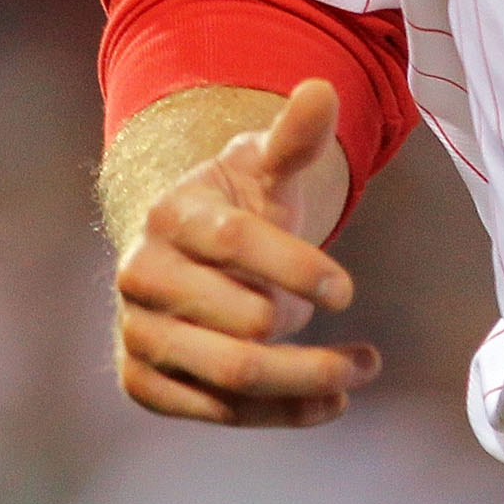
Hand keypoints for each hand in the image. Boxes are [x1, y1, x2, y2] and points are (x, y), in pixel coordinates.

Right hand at [112, 78, 381, 427]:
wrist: (182, 252)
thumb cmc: (237, 205)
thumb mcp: (267, 167)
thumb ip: (296, 137)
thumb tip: (323, 90)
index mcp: (172, 214)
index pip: (235, 242)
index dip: (297, 266)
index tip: (348, 292)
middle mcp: (141, 275)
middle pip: (241, 325)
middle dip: (312, 344)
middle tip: (365, 355)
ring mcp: (137, 331)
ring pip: (232, 377)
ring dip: (307, 383)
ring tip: (361, 374)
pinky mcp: (142, 382)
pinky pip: (218, 412)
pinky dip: (281, 413)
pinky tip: (330, 402)